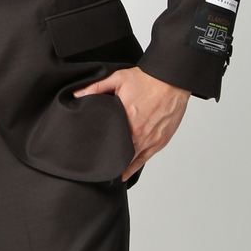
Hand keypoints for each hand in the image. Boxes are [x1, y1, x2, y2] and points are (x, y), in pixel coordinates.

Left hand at [73, 66, 189, 180]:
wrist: (171, 80)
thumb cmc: (147, 79)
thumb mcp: (118, 78)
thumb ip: (96, 87)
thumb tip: (78, 95)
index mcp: (127, 121)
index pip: (109, 143)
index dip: (99, 150)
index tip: (90, 155)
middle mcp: (139, 134)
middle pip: (120, 154)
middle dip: (108, 159)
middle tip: (95, 164)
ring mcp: (151, 140)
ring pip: (132, 161)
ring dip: (121, 166)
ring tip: (107, 171)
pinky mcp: (161, 141)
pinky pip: (145, 159)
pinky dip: (134, 166)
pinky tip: (125, 172)